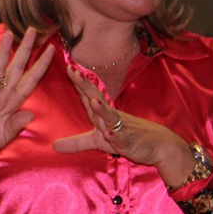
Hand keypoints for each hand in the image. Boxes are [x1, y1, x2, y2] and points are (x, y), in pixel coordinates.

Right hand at [0, 27, 54, 155]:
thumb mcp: (5, 135)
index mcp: (13, 101)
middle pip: (17, 67)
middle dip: (25, 49)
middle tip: (32, 29)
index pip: (31, 79)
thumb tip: (31, 114)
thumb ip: (17, 124)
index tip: (51, 49)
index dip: (41, 64)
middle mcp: (3, 93)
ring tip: (9, 34)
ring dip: (4, 52)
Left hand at [53, 65, 192, 180]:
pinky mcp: (129, 141)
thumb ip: (76, 142)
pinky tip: (110, 134)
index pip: (89, 96)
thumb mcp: (98, 141)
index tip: (69, 67)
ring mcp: (121, 128)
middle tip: (75, 72)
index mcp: (102, 114)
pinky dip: (116, 136)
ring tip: (93, 100)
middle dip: (86, 87)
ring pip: (110, 117)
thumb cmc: (126, 138)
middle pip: (97, 99)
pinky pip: (121, 138)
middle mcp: (111, 117)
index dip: (79, 83)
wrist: (158, 145)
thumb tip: (53, 146)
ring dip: (102, 109)